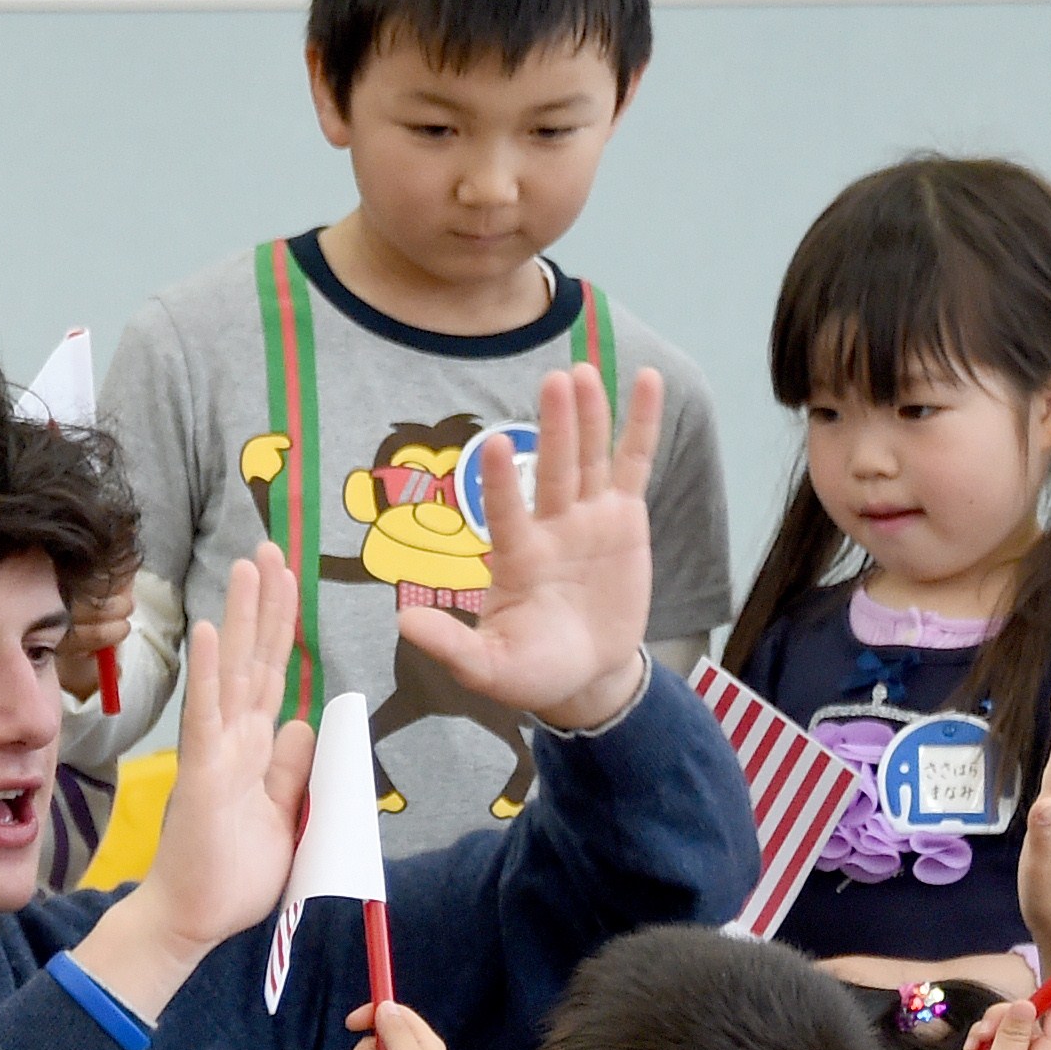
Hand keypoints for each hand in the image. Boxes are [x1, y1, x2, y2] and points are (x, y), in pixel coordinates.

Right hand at [65, 543, 309, 1017]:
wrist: (191, 918)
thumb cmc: (231, 877)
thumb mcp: (284, 819)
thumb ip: (292, 772)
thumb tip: (302, 724)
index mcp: (254, 750)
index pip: (273, 675)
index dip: (282, 627)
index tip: (289, 580)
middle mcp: (234, 739)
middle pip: (257, 658)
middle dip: (267, 602)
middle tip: (272, 546)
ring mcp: (216, 751)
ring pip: (236, 671)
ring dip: (243, 616)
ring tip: (249, 564)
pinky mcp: (203, 771)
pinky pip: (208, 713)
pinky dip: (212, 671)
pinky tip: (214, 630)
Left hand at [391, 362, 668, 731]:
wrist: (584, 676)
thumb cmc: (531, 671)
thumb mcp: (488, 668)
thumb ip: (451, 647)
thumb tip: (402, 625)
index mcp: (515, 559)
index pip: (506, 512)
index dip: (502, 482)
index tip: (496, 446)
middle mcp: (550, 527)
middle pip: (555, 470)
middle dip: (555, 427)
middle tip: (554, 380)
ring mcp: (588, 518)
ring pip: (589, 459)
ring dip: (588, 416)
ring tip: (583, 373)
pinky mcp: (625, 519)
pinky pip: (634, 464)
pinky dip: (642, 424)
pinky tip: (648, 381)